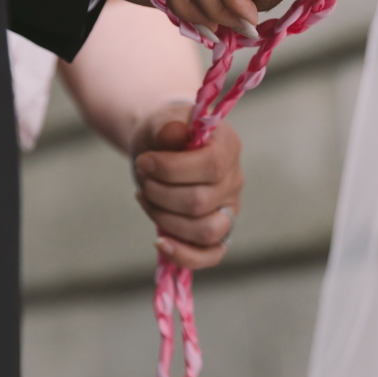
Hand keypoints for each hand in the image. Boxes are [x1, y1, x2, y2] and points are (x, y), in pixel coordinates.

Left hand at [132, 103, 242, 269]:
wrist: (164, 147)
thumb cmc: (165, 133)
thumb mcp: (161, 121)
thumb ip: (167, 125)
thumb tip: (174, 133)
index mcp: (228, 146)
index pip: (210, 165)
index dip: (172, 169)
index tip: (144, 161)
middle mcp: (234, 180)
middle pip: (201, 202)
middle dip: (160, 193)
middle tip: (143, 178)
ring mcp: (229, 208)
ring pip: (206, 231)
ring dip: (164, 219)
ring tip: (146, 198)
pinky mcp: (219, 232)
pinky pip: (211, 255)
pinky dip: (184, 255)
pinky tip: (159, 242)